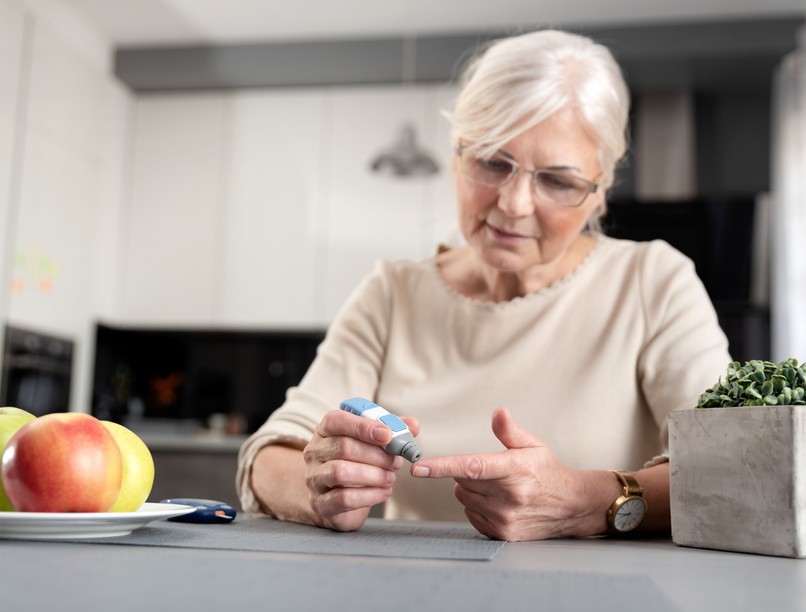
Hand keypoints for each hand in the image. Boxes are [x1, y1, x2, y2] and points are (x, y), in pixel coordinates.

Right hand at [303, 409, 418, 531]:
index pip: (338, 420)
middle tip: (396, 461)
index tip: (387, 434)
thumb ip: (392, 431)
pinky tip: (384, 492)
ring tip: (390, 477)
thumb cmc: (355, 463)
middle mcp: (315, 451)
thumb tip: (412, 424)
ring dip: (373, 475)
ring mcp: (314, 478)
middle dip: (376, 455)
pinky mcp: (320, 503)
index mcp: (326, 430)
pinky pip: (344, 498)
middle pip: (343, 447)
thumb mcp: (371, 443)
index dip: (363, 426)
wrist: (335, 497)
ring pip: (341, 472)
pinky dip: (370, 495)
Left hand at [410, 407, 589, 540]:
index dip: (442, 467)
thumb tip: (498, 413)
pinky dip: (477, 507)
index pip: (472, 467)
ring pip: (464, 498)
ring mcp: (505, 518)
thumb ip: (510, 431)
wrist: (571, 506)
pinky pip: (471, 515)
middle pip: (462, 481)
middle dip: (469, 473)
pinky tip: (498, 503)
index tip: (419, 468)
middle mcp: (509, 496)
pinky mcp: (502, 534)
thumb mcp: (533, 446)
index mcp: (515, 469)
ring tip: (497, 487)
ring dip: (472, 490)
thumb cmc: (548, 472)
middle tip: (491, 471)